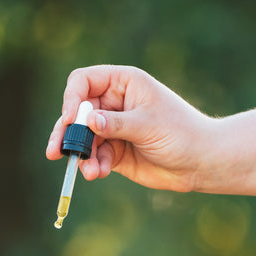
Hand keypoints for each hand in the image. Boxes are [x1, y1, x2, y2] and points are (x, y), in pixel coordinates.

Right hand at [45, 65, 219, 192]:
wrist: (200, 163)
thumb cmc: (181, 133)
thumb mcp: (147, 125)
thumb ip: (115, 124)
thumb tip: (87, 122)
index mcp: (123, 83)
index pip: (83, 82)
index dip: (72, 98)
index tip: (71, 119)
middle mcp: (113, 103)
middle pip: (76, 113)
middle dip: (66, 133)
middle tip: (55, 151)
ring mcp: (112, 128)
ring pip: (82, 140)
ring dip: (81, 156)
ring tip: (89, 171)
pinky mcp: (114, 152)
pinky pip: (94, 158)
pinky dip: (93, 166)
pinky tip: (99, 173)